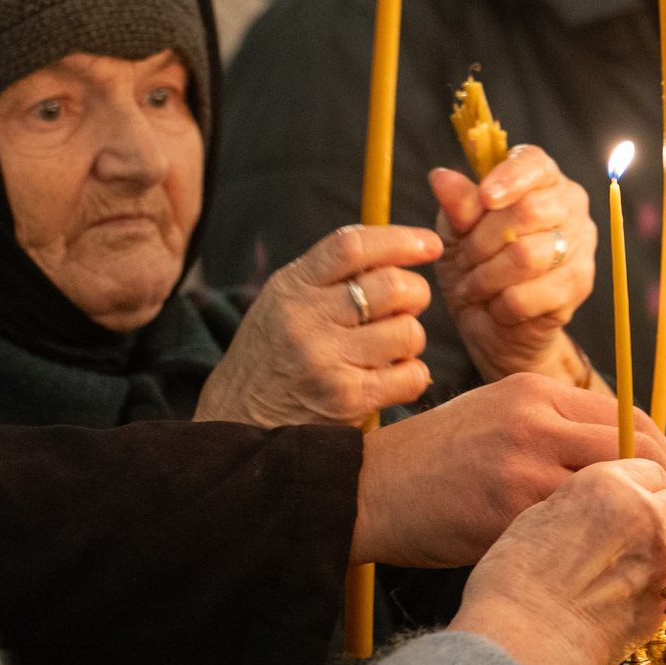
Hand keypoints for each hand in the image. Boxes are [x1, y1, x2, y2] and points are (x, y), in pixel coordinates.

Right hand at [195, 226, 438, 426]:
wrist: (236, 425)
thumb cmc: (271, 358)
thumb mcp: (283, 304)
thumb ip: (328, 275)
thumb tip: (395, 247)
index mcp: (292, 287)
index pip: (352, 246)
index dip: (400, 239)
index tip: (429, 244)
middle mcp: (306, 319)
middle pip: (392, 286)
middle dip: (415, 293)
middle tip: (407, 307)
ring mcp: (326, 359)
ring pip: (408, 331)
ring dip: (410, 339)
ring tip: (390, 349)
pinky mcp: (346, 398)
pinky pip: (411, 375)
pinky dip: (411, 375)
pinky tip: (390, 379)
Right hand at [352, 373, 665, 566]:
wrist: (367, 488)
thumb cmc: (435, 457)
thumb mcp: (498, 413)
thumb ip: (556, 425)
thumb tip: (625, 454)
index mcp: (537, 391)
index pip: (629, 417)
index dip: (658, 456)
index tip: (663, 485)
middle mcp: (536, 420)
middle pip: (636, 452)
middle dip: (658, 491)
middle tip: (662, 522)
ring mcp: (523, 466)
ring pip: (612, 493)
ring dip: (630, 523)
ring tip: (633, 546)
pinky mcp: (507, 512)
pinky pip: (573, 530)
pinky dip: (589, 547)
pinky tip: (589, 561)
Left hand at [430, 145, 597, 384]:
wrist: (491, 321)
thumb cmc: (476, 265)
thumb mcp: (455, 232)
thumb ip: (456, 206)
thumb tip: (441, 176)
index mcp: (541, 180)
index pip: (534, 163)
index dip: (510, 177)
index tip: (486, 197)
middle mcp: (569, 205)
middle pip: (531, 210)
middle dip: (484, 240)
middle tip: (463, 260)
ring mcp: (579, 245)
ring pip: (528, 255)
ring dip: (488, 276)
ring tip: (473, 286)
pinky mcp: (579, 285)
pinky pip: (531, 293)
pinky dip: (502, 304)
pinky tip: (496, 306)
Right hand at [452, 461, 665, 664]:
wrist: (522, 640)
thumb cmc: (515, 580)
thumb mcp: (543, 512)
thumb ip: (588, 499)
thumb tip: (606, 501)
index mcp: (609, 484)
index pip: (648, 465)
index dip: (635, 483)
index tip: (624, 497)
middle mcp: (645, 515)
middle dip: (655, 509)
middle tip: (624, 531)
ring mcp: (661, 561)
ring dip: (657, 546)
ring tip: (614, 569)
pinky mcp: (665, 601)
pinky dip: (651, 584)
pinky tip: (616, 597)